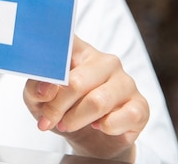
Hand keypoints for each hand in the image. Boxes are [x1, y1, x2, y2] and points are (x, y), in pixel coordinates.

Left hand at [23, 36, 148, 161]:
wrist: (90, 137)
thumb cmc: (62, 108)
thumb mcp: (38, 97)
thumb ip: (37, 87)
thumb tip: (46, 90)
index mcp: (79, 51)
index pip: (66, 40)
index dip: (51, 52)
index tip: (41, 65)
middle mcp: (105, 61)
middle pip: (77, 82)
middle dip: (57, 107)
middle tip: (47, 119)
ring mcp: (125, 81)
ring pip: (97, 102)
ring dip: (75, 119)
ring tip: (66, 125)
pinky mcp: (140, 105)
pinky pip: (119, 119)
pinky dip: (104, 128)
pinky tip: (98, 126)